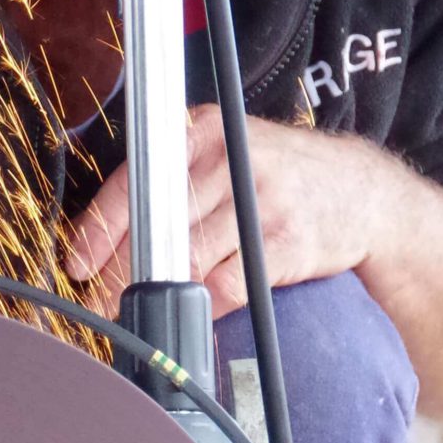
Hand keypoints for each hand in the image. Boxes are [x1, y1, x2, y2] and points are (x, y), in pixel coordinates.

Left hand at [63, 105, 401, 318]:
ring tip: (138, 308)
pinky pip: (226, 285)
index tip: (79, 262)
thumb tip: (119, 225)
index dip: (101, 227)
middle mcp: (230, 161)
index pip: (136, 180)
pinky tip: (193, 310)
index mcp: (205, 131)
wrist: (363, 193)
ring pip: (187, 258)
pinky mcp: (283, 244)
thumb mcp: (232, 146)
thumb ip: (181, 172)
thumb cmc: (285, 173)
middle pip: (156, 226)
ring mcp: (259, 202)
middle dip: (122, 271)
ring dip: (157, 292)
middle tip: (100, 297)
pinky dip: (204, 304)